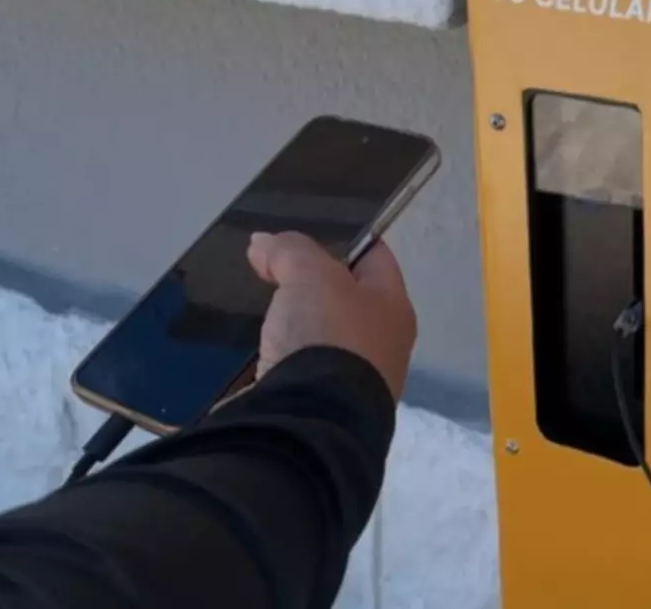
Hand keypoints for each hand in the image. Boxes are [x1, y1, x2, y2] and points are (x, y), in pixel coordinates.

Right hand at [246, 231, 416, 400]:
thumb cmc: (329, 336)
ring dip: (293, 323)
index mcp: (394, 308)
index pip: (375, 258)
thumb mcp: (310, 275)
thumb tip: (262, 244)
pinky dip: (280, 356)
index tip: (307, 231)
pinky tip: (257, 348)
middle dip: (311, 284)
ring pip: (320, 336)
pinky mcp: (320, 405)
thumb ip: (289, 251)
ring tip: (259, 308)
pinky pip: (299, 368)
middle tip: (273, 268)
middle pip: (345, 299)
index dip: (345, 239)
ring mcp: (352, 380)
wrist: (312, 419)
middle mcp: (381, 345)